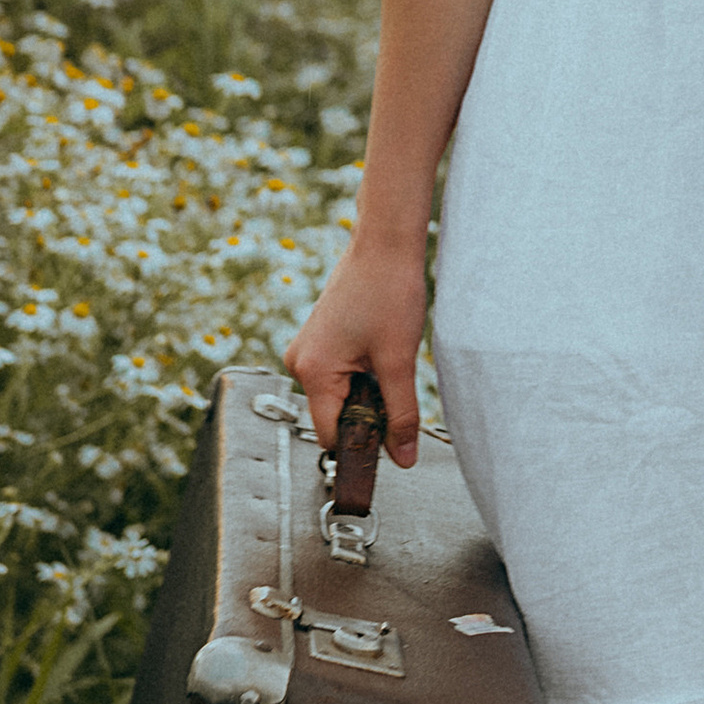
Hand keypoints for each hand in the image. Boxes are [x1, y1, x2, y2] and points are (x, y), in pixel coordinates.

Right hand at [285, 235, 426, 466]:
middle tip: (397, 383)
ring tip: (389, 357)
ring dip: (367, 391)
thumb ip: (401, 415)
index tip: (390, 440)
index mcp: (313, 371)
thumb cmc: (389, 292)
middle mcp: (299, 361)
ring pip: (339, 394)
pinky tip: (381, 348)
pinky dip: (362, 374)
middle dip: (367, 412)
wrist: (385, 245)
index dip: (360, 443)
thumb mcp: (400, 361)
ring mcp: (306, 349)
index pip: (330, 435)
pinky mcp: (318, 339)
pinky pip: (338, 374)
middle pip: (334, 414)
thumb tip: (403, 458)